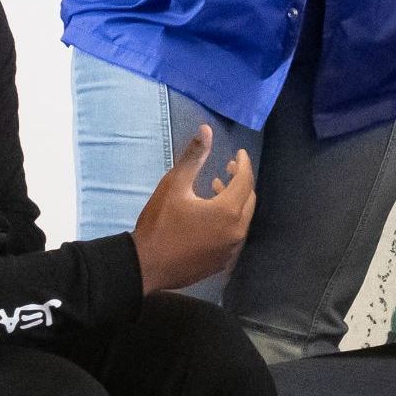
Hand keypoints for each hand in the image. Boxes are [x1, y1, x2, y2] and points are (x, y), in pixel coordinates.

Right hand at [131, 127, 255, 294]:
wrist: (145, 266)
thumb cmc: (159, 223)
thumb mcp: (174, 185)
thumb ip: (194, 157)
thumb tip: (206, 130)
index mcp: (228, 211)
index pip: (245, 181)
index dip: (243, 164)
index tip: (239, 153)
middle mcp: (236, 232)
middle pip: (249, 200)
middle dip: (241, 182)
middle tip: (229, 168)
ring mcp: (230, 250)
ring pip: (242, 219)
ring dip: (234, 202)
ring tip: (216, 188)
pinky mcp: (222, 262)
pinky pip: (233, 236)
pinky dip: (228, 221)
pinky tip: (211, 217)